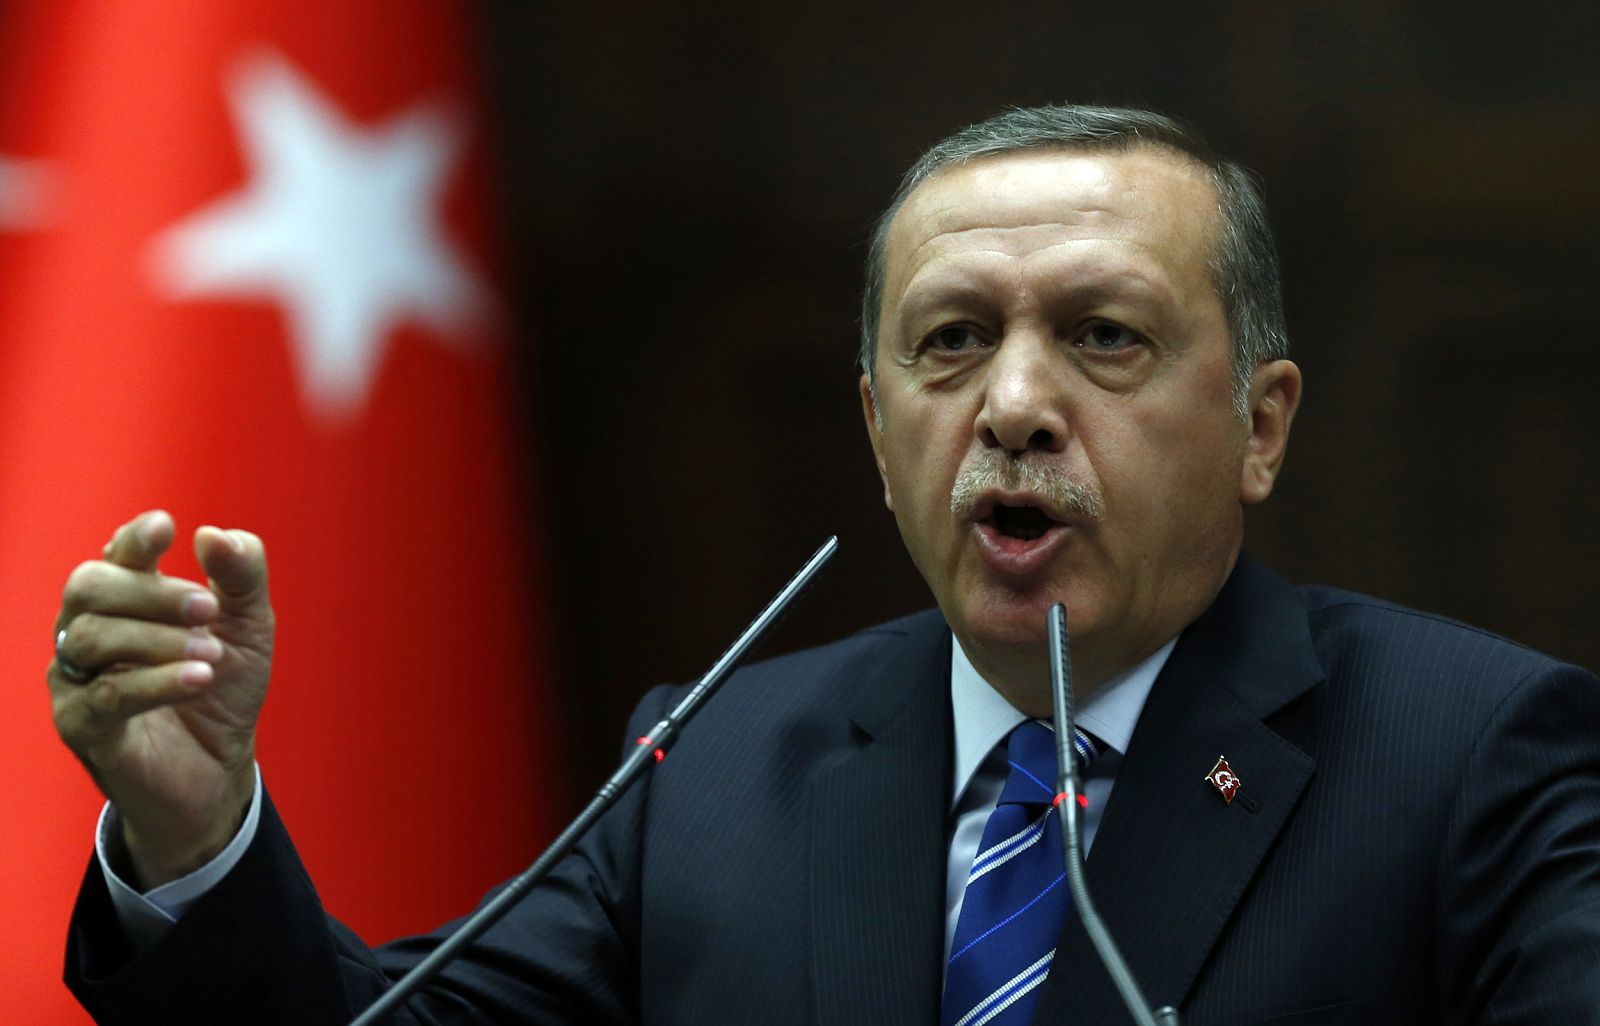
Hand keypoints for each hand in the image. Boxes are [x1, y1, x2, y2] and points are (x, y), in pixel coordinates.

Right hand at [50, 510, 274, 888]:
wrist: (218, 769)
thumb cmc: (223, 689)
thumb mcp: (249, 626)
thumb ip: (241, 576)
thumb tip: (215, 533)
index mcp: (127, 600)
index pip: (116, 554)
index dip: (136, 538)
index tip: (168, 527)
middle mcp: (90, 632)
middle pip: (89, 587)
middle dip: (150, 591)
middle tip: (209, 608)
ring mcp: (77, 679)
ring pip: (92, 638)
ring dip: (158, 640)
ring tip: (213, 656)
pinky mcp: (81, 726)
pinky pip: (104, 695)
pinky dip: (156, 682)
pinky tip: (199, 677)